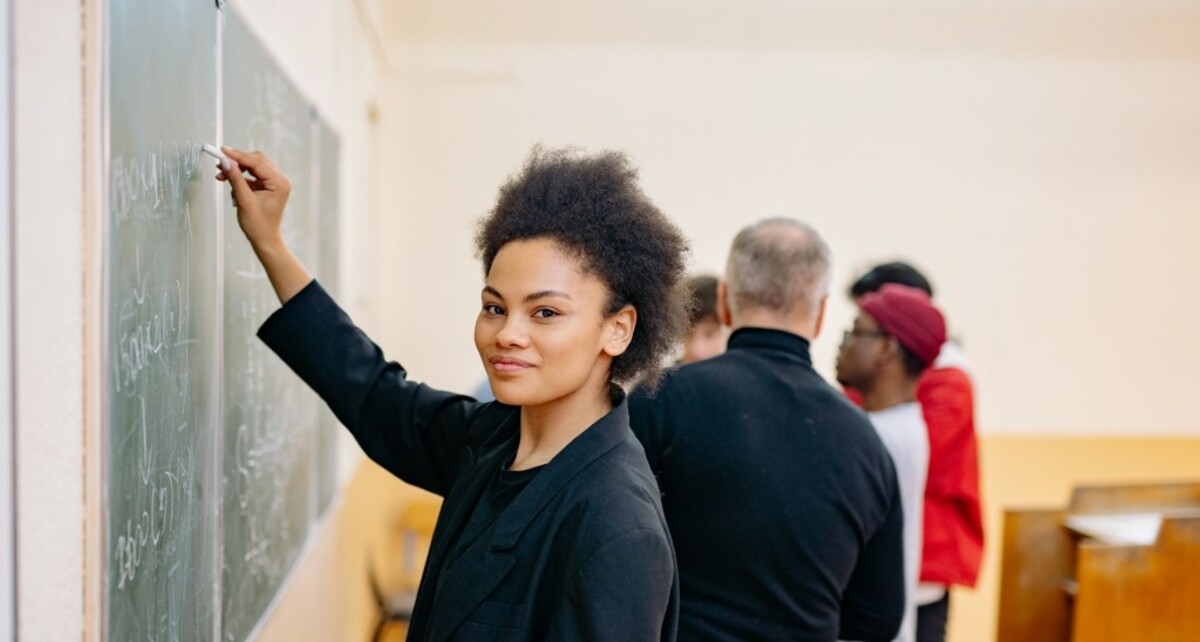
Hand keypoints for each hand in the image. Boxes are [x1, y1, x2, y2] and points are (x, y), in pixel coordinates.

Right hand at [215, 147, 311, 303]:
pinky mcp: (268, 186)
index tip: (222, 151)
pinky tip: (232, 188)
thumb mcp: (244, 200)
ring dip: (237, 170)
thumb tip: (226, 161)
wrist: (264, 239)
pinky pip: (253, 175)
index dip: (238, 155)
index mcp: (280, 183)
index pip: (257, 162)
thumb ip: (235, 179)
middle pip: (256, 160)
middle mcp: (280, 180)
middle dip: (237, 162)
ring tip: (221, 177)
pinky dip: (241, 178)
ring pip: (253, 166)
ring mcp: (275, 182)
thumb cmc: (258, 225)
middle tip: (219, 164)